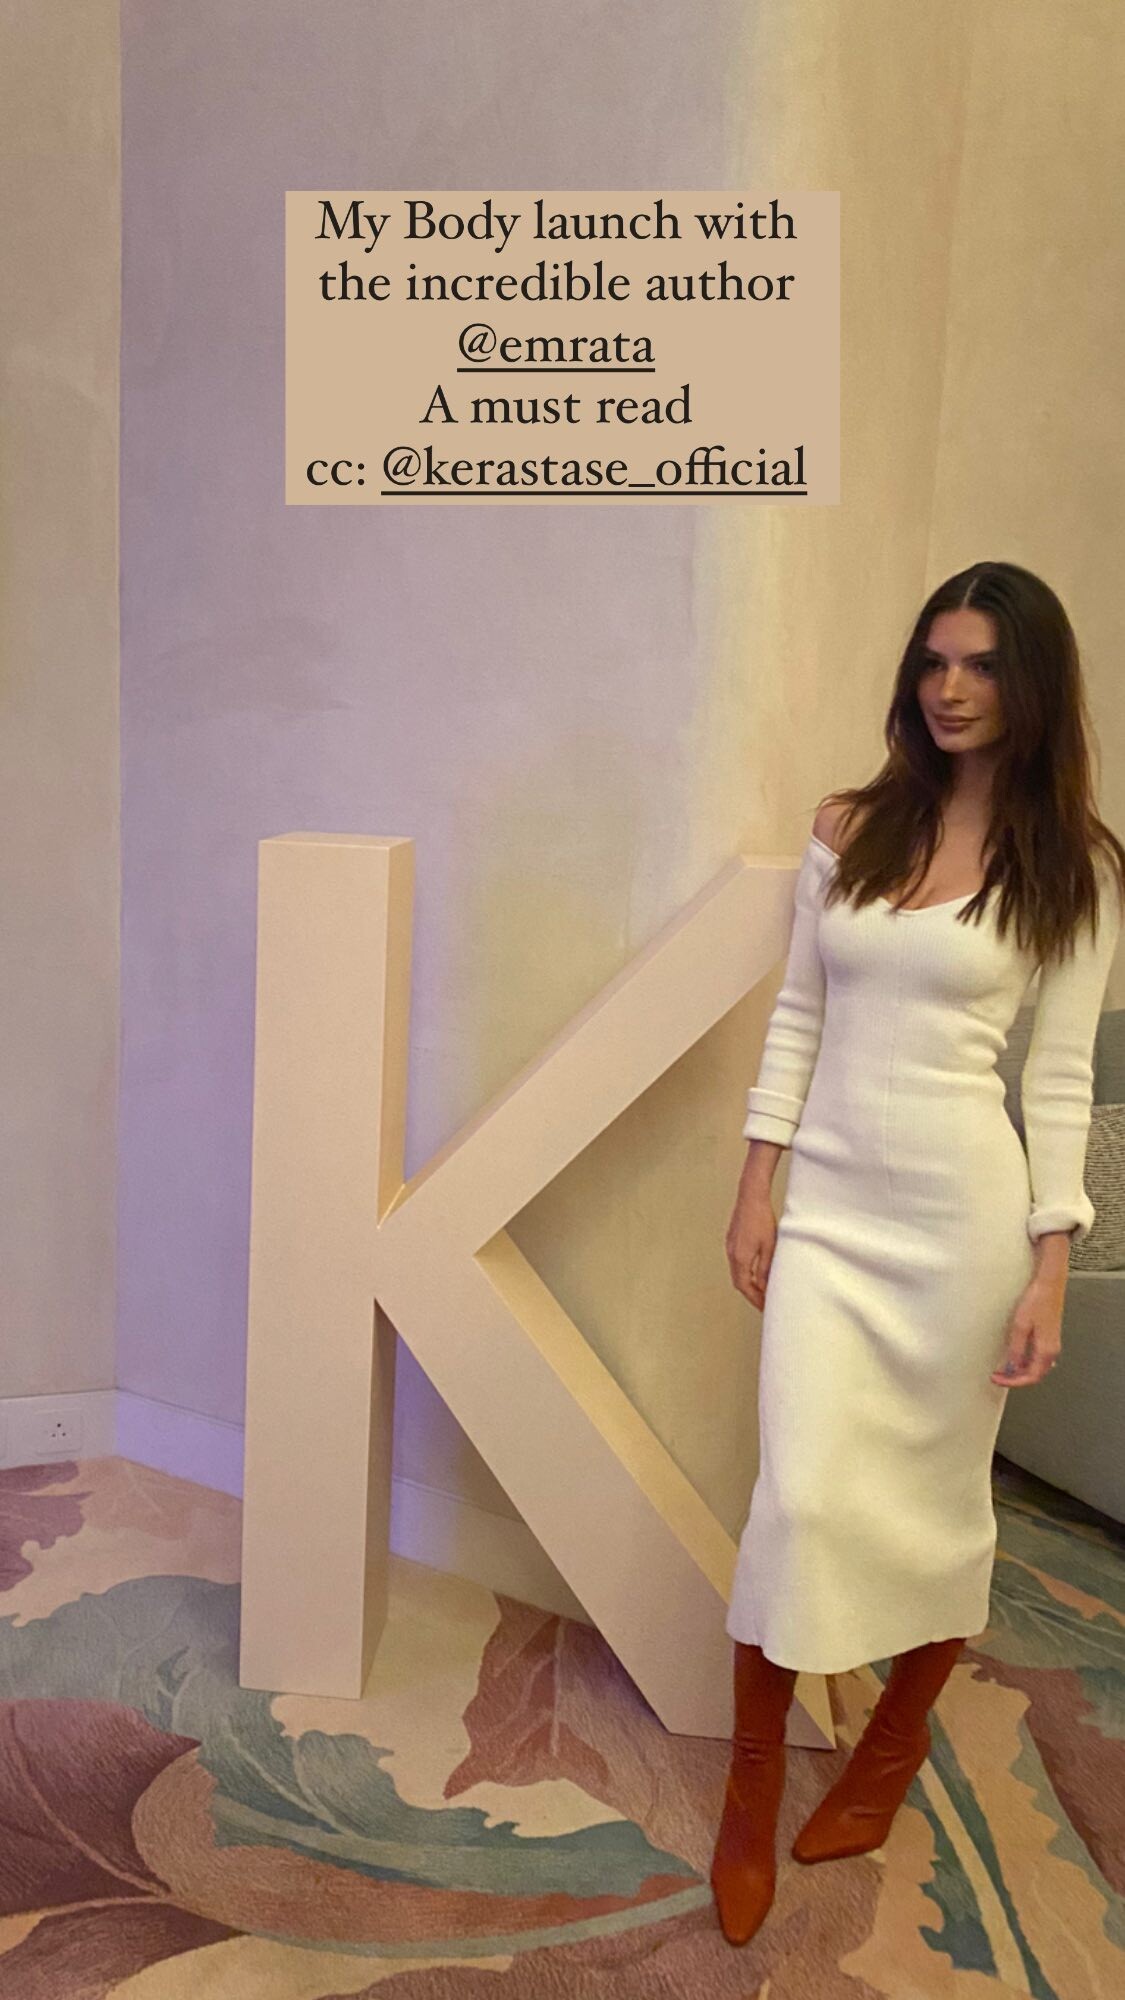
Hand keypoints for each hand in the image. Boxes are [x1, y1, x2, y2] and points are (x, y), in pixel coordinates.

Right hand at [725, 1183, 776, 1311]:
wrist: (751, 1197)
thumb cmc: (762, 1218)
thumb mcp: (769, 1247)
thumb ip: (766, 1268)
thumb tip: (765, 1285)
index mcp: (741, 1258)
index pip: (745, 1287)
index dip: (755, 1299)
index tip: (764, 1307)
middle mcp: (732, 1254)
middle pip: (739, 1282)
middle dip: (751, 1294)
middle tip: (763, 1302)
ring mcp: (730, 1246)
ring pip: (737, 1272)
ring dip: (748, 1282)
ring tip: (762, 1288)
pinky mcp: (732, 1239)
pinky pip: (737, 1262)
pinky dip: (745, 1271)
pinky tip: (755, 1270)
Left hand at [990, 1274, 1063, 1387]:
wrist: (1049, 1284)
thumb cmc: (1037, 1300)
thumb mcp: (1020, 1326)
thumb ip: (1016, 1349)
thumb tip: (1012, 1367)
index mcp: (1046, 1350)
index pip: (1030, 1377)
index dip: (1013, 1381)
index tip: (998, 1379)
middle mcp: (1052, 1350)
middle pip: (1035, 1374)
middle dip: (1016, 1378)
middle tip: (999, 1376)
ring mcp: (1052, 1344)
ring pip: (1036, 1366)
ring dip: (1020, 1370)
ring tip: (1004, 1368)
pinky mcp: (1049, 1336)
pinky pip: (1037, 1357)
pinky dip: (1025, 1361)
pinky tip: (1015, 1356)